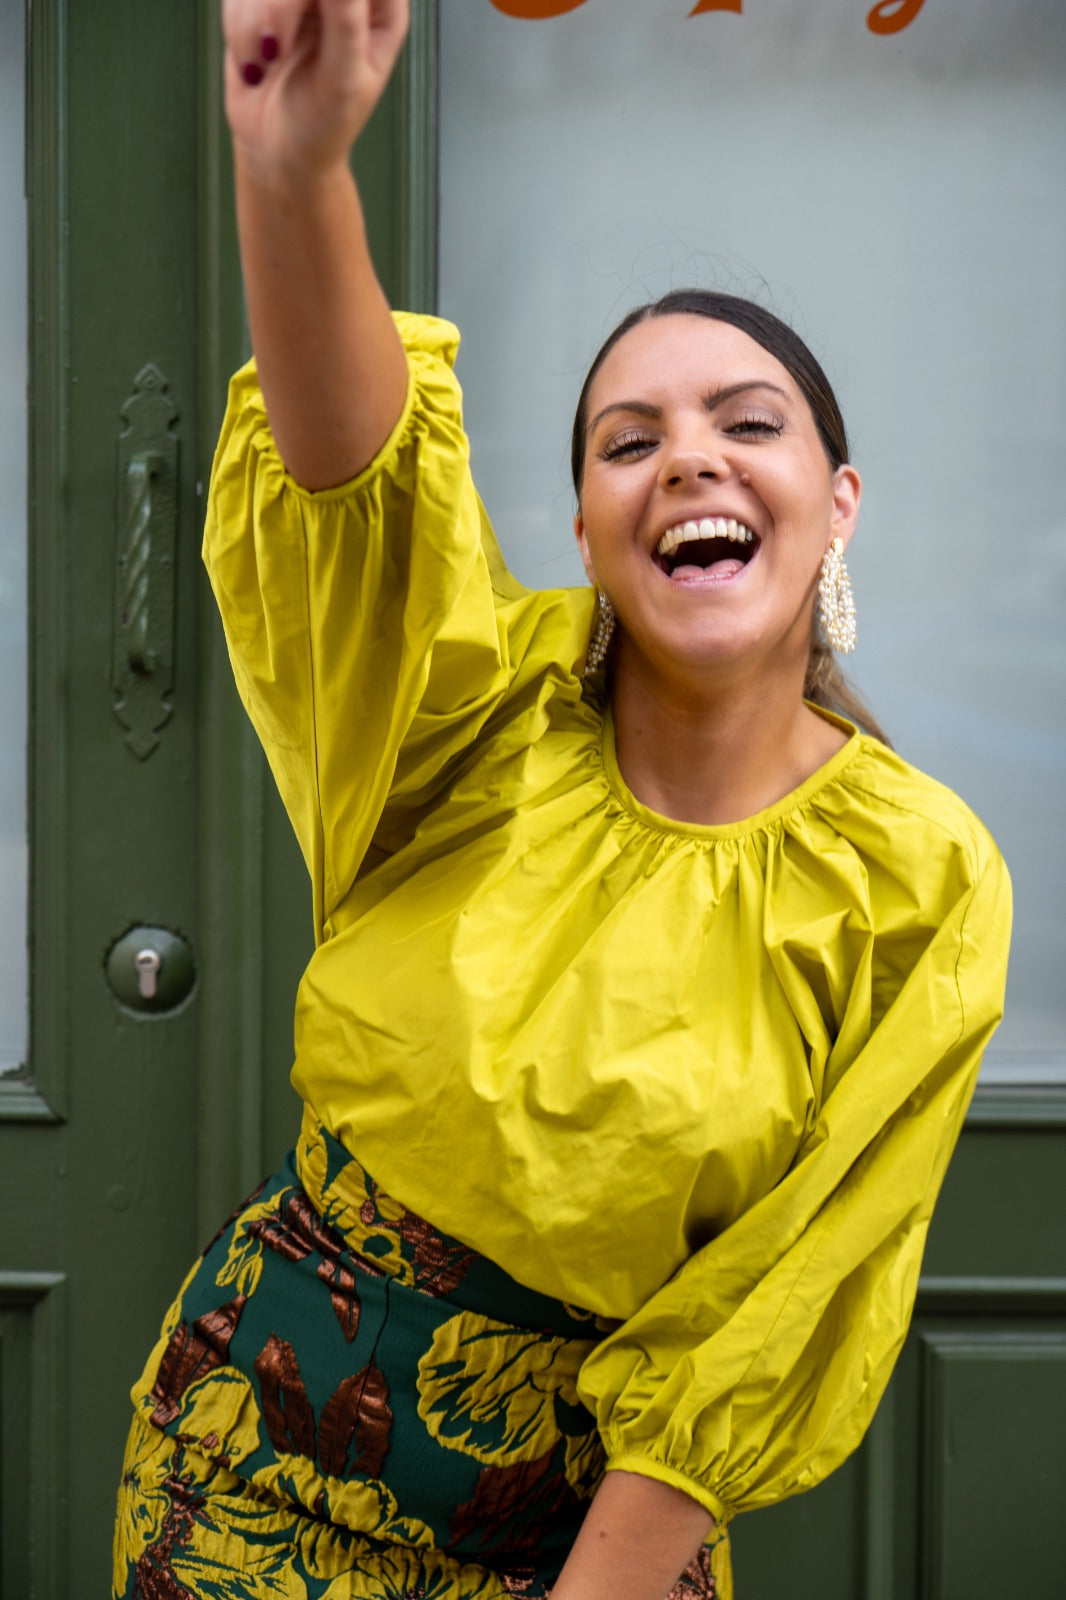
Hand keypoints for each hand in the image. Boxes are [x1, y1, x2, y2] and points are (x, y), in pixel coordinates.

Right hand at [221, 0, 409, 183]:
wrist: (280, 154)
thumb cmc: (324, 125)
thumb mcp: (343, 80)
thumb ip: (346, 22)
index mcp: (381, 4)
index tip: (307, 12)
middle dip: (278, 5)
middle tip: (273, 49)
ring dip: (252, 20)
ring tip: (261, 67)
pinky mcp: (262, 1)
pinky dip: (237, 27)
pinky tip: (253, 65)